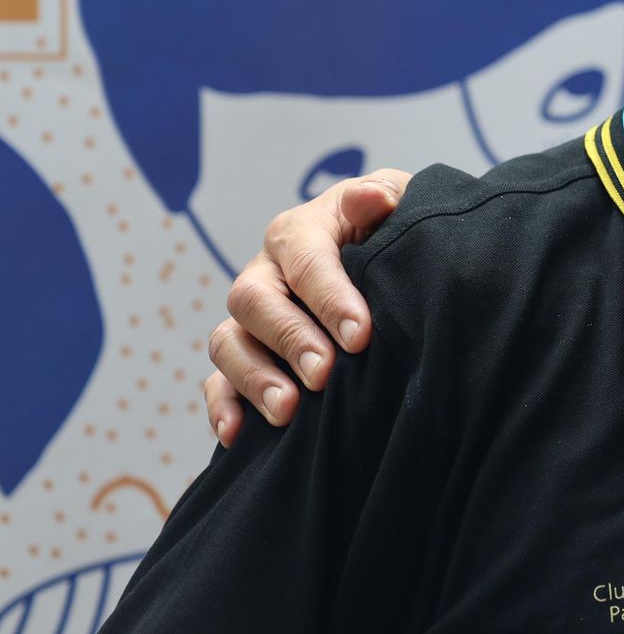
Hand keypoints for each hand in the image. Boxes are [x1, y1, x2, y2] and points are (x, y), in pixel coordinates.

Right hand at [201, 170, 410, 445]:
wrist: (385, 252)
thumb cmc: (392, 228)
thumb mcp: (397, 203)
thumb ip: (383, 198)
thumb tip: (372, 198)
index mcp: (300, 232)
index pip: (306, 261)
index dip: (330, 299)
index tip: (360, 336)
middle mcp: (265, 272)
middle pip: (254, 301)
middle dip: (289, 340)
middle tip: (324, 375)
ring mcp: (250, 318)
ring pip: (228, 342)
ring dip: (254, 378)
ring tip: (288, 412)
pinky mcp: (244, 356)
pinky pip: (217, 381)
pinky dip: (223, 407)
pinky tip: (239, 435)